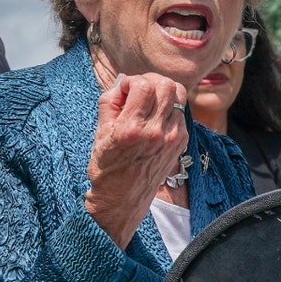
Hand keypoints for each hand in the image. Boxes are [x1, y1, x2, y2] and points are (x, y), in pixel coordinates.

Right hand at [86, 73, 188, 247]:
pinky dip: (169, 107)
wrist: (122, 200)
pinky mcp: (181, 142)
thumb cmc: (107, 167)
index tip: (124, 90)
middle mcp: (156, 134)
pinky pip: (181, 111)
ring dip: (163, 91)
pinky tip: (156, 116)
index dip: (132, 81)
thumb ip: (110, 101)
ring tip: (149, 100)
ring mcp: (172, 138)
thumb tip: (123, 83)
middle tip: (138, 90)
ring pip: (179, 95)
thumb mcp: (99, 132)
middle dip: (150, 81)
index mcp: (132, 130)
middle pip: (167, 85)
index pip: (143, 86)